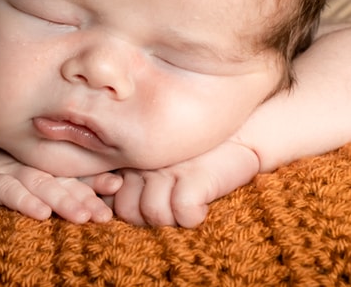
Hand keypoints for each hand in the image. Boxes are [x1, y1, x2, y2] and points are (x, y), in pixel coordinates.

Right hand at [0, 143, 121, 222]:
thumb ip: (61, 188)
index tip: (118, 186)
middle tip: (104, 214)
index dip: (96, 181)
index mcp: (45, 171)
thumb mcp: (31, 185)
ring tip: (82, 216)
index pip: (75, 177)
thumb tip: (106, 191)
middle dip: (85, 197)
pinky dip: (24, 200)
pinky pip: (6, 191)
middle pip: (62, 182)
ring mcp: (9, 173)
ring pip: (40, 185)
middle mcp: (31, 170)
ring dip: (62, 199)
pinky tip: (40, 212)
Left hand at [107, 140, 258, 227]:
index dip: (125, 207)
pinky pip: (183, 213)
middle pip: (127, 210)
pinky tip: (203, 201)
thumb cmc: (194, 155)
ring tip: (188, 198)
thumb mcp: (158, 164)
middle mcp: (143, 160)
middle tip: (172, 200)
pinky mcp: (194, 176)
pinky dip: (195, 215)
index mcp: (130, 158)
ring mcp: (167, 168)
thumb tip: (113, 208)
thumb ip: (133, 179)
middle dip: (147, 215)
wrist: (238, 134)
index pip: (111, 197)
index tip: (150, 202)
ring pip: (153, 214)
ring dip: (173, 216)